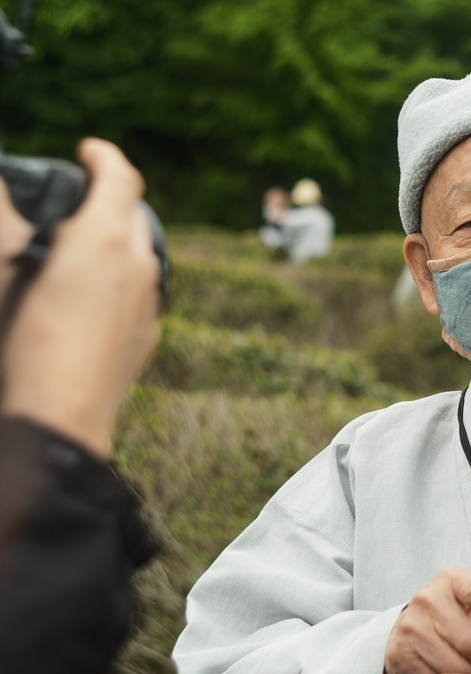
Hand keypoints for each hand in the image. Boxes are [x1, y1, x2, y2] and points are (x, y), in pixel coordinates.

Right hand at [1, 138, 160, 456]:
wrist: (57, 420)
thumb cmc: (21, 343)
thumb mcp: (2, 267)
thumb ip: (6, 220)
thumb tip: (6, 189)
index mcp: (107, 240)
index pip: (122, 178)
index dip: (105, 156)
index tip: (88, 151)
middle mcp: (140, 268)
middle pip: (136, 215)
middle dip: (111, 198)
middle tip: (79, 198)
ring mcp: (150, 306)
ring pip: (142, 256)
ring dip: (118, 241)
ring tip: (81, 246)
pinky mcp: (147, 338)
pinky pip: (141, 293)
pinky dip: (121, 279)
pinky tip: (90, 295)